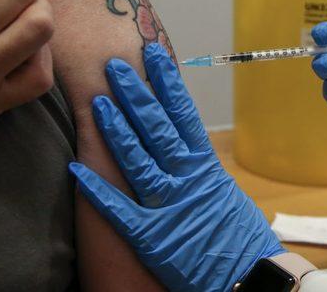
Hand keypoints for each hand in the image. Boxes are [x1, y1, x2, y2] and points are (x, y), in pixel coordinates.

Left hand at [69, 44, 284, 291]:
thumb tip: (190, 153)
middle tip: (116, 67)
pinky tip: (76, 169)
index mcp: (206, 167)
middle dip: (137, 96)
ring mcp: (170, 206)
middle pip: (159, 129)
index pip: (184, 116)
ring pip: (139, 160)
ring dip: (118, 130)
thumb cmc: (242, 237)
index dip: (168, 85)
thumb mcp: (226, 196)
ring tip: (98, 103)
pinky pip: (119, 210)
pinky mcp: (153, 237)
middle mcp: (188, 179)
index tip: (155, 57)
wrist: (250, 275)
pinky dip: (97, 189)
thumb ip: (204, 174)